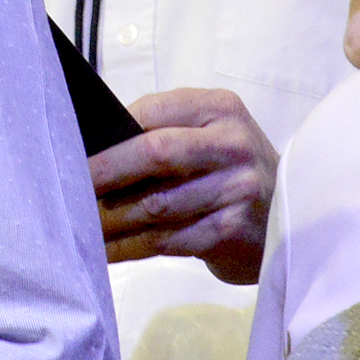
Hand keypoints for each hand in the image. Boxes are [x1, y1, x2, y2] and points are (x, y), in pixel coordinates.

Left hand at [89, 88, 277, 282]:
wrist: (290, 222)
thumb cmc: (231, 172)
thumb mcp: (211, 137)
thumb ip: (166, 133)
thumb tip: (94, 149)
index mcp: (220, 109)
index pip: (153, 112)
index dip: (111, 133)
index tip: (74, 147)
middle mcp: (232, 144)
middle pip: (155, 154)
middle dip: (105, 171)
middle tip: (69, 185)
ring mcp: (236, 189)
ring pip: (156, 204)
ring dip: (110, 218)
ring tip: (77, 222)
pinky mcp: (231, 232)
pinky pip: (166, 241)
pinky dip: (128, 247)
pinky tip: (104, 250)